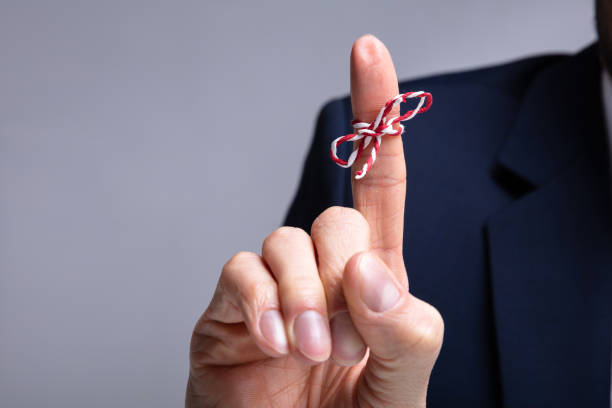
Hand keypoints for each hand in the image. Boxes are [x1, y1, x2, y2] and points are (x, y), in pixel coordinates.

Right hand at [186, 34, 443, 407]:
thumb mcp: (401, 384)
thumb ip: (405, 333)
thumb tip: (373, 276)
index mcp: (372, 281)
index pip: (378, 183)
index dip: (376, 118)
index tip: (367, 53)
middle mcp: (321, 273)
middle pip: (333, 218)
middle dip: (343, 274)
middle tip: (344, 337)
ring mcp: (272, 288)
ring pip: (283, 242)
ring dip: (303, 295)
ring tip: (310, 349)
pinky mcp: (230, 310)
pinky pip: (239, 272)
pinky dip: (261, 300)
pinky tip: (274, 340)